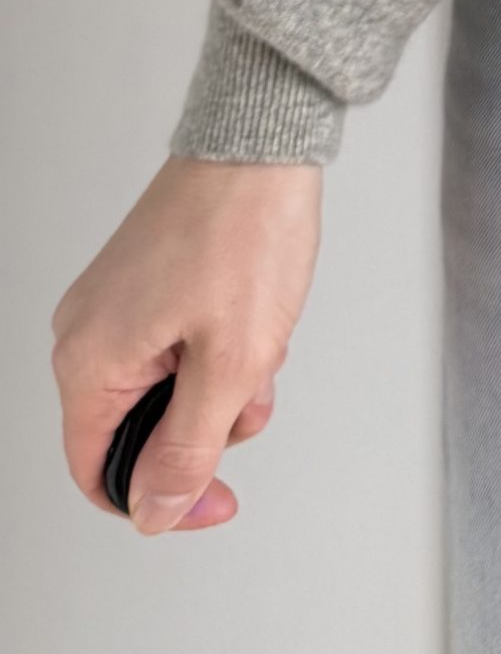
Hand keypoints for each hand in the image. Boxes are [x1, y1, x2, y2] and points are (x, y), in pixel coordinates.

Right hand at [51, 156, 322, 534]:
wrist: (260, 144)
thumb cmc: (245, 231)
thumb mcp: (230, 362)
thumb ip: (190, 447)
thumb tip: (156, 509)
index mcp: (89, 361)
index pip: (100, 473)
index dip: (161, 500)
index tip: (217, 497)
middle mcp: (85, 333)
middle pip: (137, 431)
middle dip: (205, 427)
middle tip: (253, 395)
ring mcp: (112, 305)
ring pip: (165, 389)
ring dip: (222, 384)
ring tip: (262, 343)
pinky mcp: (142, 284)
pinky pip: (172, 347)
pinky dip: (217, 348)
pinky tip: (253, 319)